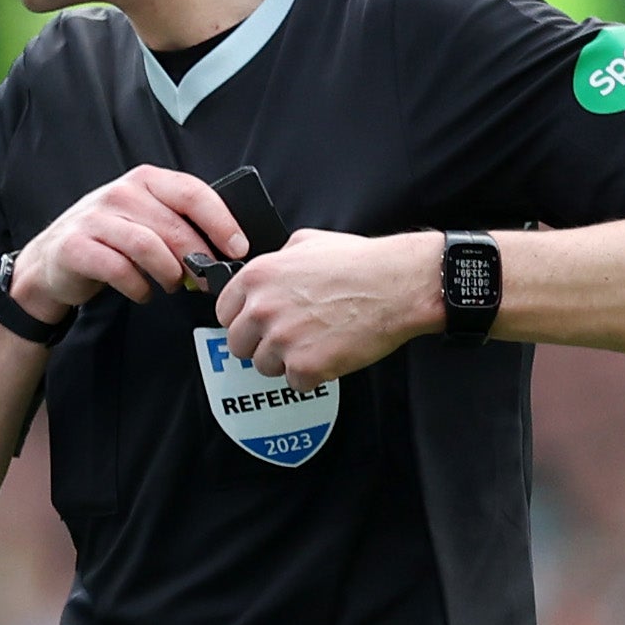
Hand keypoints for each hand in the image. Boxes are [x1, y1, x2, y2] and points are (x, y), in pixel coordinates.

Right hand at [11, 163, 252, 313]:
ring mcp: (94, 219)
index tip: (238, 247)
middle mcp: (119, 193)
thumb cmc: (108, 242)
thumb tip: (225, 247)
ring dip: (169, 273)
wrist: (50, 262)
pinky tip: (143, 293)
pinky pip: (119, 270)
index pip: (193, 193)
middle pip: (174, 226)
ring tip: (173, 286)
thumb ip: (178, 224)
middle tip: (207, 281)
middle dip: (197, 259)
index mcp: (144, 180)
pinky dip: (138, 287)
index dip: (221, 222)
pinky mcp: (75, 247)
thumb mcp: (144, 219)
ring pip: (148, 247)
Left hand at [211, 227, 440, 381]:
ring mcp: (281, 340)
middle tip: (291, 335)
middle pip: (238, 345)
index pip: (224, 313)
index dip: (243, 320)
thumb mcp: (309, 242)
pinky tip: (330, 353)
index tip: (258, 324)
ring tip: (317, 341)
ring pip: (264, 366)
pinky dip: (312, 375)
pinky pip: (295, 382)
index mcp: (257, 277)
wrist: (399, 285)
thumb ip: (278, 259)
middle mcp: (262, 309)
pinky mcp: (304, 366)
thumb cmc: (361, 263)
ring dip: (287, 360)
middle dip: (261, 343)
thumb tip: (268, 271)